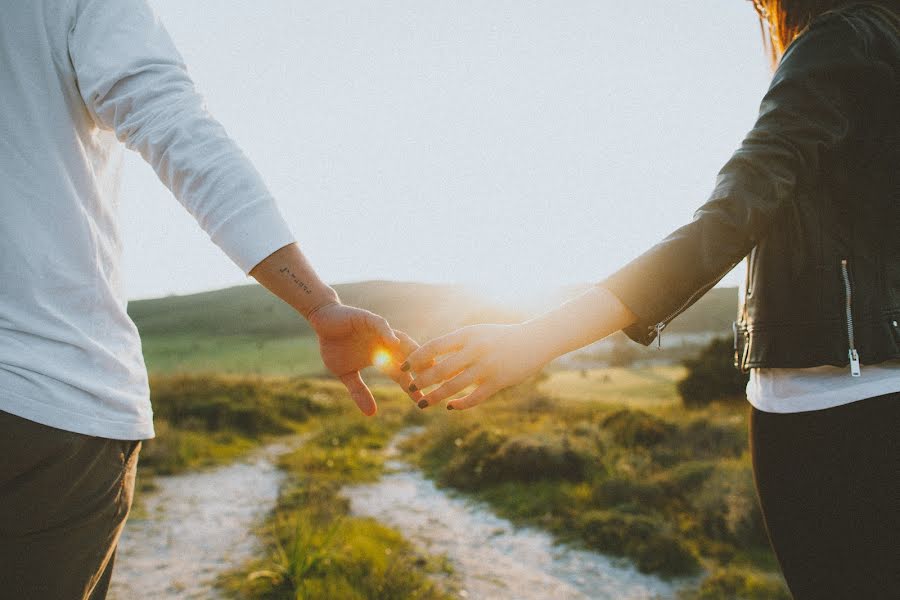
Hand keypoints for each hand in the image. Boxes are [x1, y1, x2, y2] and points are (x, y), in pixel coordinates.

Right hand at [308, 302, 421, 414]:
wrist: (322, 320)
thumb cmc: (335, 345)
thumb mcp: (346, 373)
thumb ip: (359, 391)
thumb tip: (371, 414)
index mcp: (383, 357)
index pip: (402, 374)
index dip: (411, 387)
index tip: (422, 402)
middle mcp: (386, 344)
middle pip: (409, 358)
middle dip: (421, 370)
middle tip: (434, 383)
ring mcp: (380, 331)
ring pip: (401, 341)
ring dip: (411, 352)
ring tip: (423, 365)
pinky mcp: (369, 319)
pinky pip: (382, 326)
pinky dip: (388, 334)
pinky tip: (394, 343)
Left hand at [402, 323, 551, 410]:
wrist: (536, 339)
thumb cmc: (503, 336)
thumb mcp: (478, 333)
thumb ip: (458, 343)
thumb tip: (433, 354)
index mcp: (467, 335)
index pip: (435, 346)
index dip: (417, 357)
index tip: (403, 366)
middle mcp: (475, 349)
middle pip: (441, 369)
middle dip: (422, 380)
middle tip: (409, 387)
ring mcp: (487, 366)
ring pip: (454, 386)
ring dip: (435, 397)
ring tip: (422, 404)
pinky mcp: (498, 382)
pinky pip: (474, 397)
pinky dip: (460, 404)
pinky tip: (450, 406)